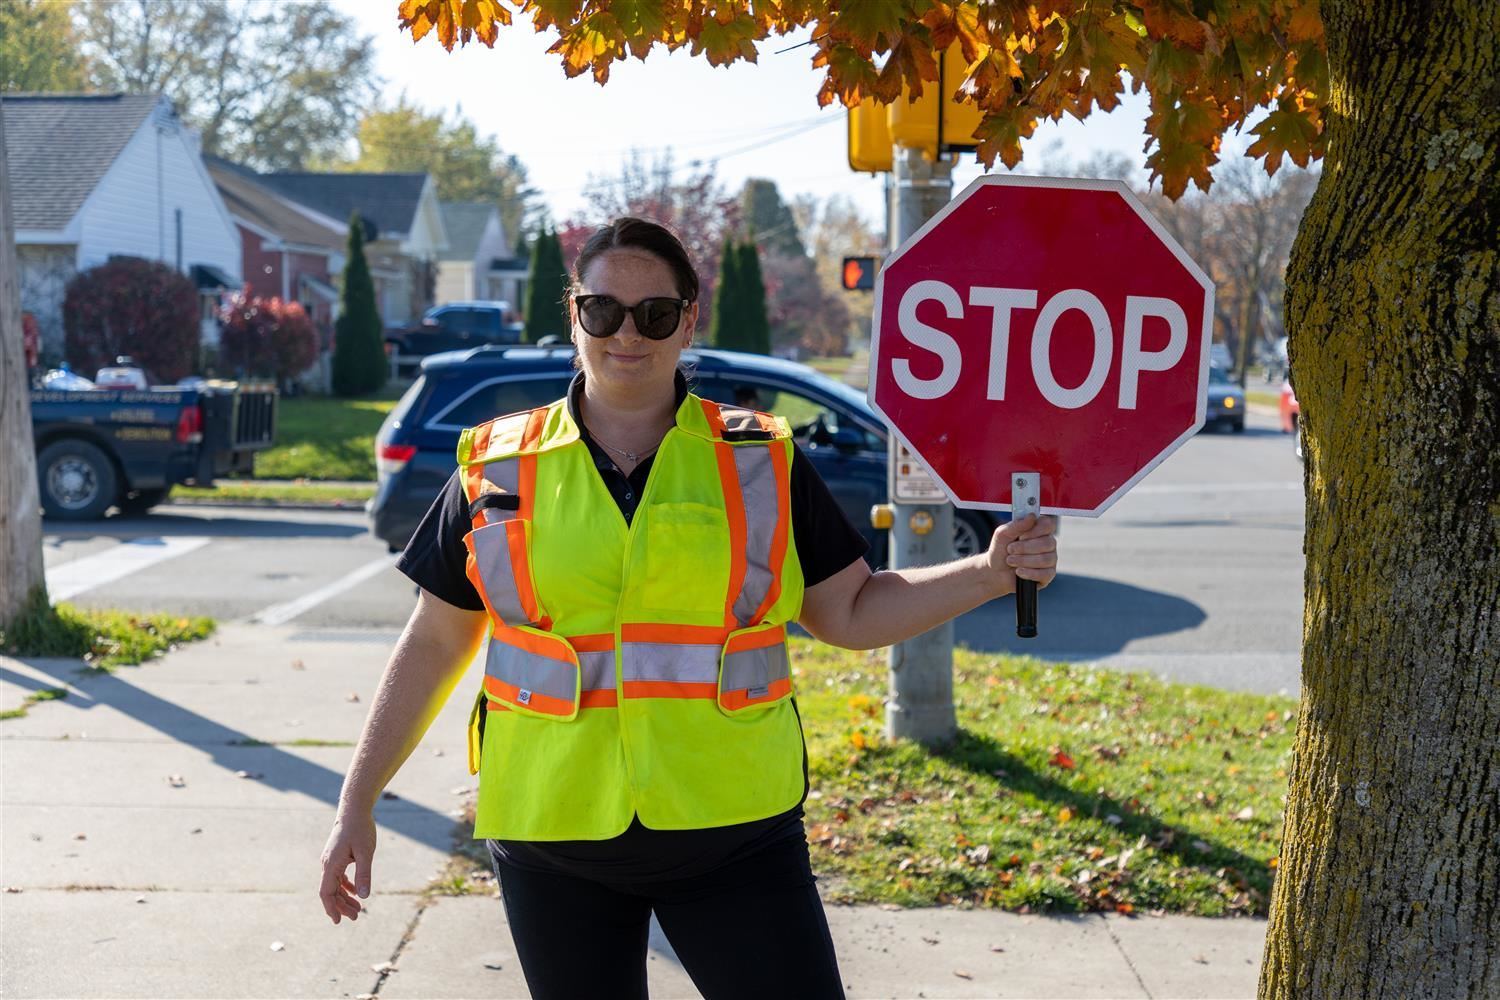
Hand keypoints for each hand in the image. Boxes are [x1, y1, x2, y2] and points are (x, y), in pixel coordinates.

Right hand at [318, 809, 375, 924]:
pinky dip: (346, 886)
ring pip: (335, 885)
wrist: (354, 810)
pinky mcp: (337, 856)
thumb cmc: (360, 829)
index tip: (339, 921)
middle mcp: (327, 864)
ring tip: (358, 908)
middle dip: (341, 906)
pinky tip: (355, 892)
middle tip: (357, 916)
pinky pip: (338, 876)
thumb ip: (364, 875)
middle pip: (330, 891)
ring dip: (344, 897)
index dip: (331, 908)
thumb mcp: (365, 853)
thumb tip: (364, 896)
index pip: (326, 893)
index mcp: (331, 865)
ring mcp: (331, 860)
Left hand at [985, 513, 1058, 593]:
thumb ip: (1016, 525)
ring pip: (1046, 559)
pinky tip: (1018, 572)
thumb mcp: (1002, 534)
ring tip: (1010, 561)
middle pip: (1048, 543)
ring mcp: (1050, 559)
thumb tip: (1032, 516)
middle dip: (1025, 548)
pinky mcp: (1048, 575)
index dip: (1035, 531)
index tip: (1021, 536)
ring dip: (1024, 560)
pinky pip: (1045, 574)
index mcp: (1039, 530)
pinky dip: (1029, 573)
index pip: (1048, 525)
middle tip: (1010, 550)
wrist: (995, 572)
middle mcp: (1048, 543)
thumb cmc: (1000, 550)